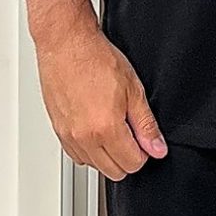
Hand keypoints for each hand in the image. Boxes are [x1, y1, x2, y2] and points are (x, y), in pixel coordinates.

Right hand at [33, 10, 167, 180]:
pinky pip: (77, 155)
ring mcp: (68, 136)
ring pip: (94, 166)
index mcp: (105, 129)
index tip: (143, 138)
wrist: (66, 44)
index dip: (144, 152)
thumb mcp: (133, 89)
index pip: (132, 164)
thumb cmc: (96, 59)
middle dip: (127, 157)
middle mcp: (84, 138)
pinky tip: (95, 128)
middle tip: (130, 132)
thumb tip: (157, 148)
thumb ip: (146, 124)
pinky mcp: (58, 131)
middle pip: (113, 171)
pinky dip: (89, 149)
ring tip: (111, 126)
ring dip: (107, 154)